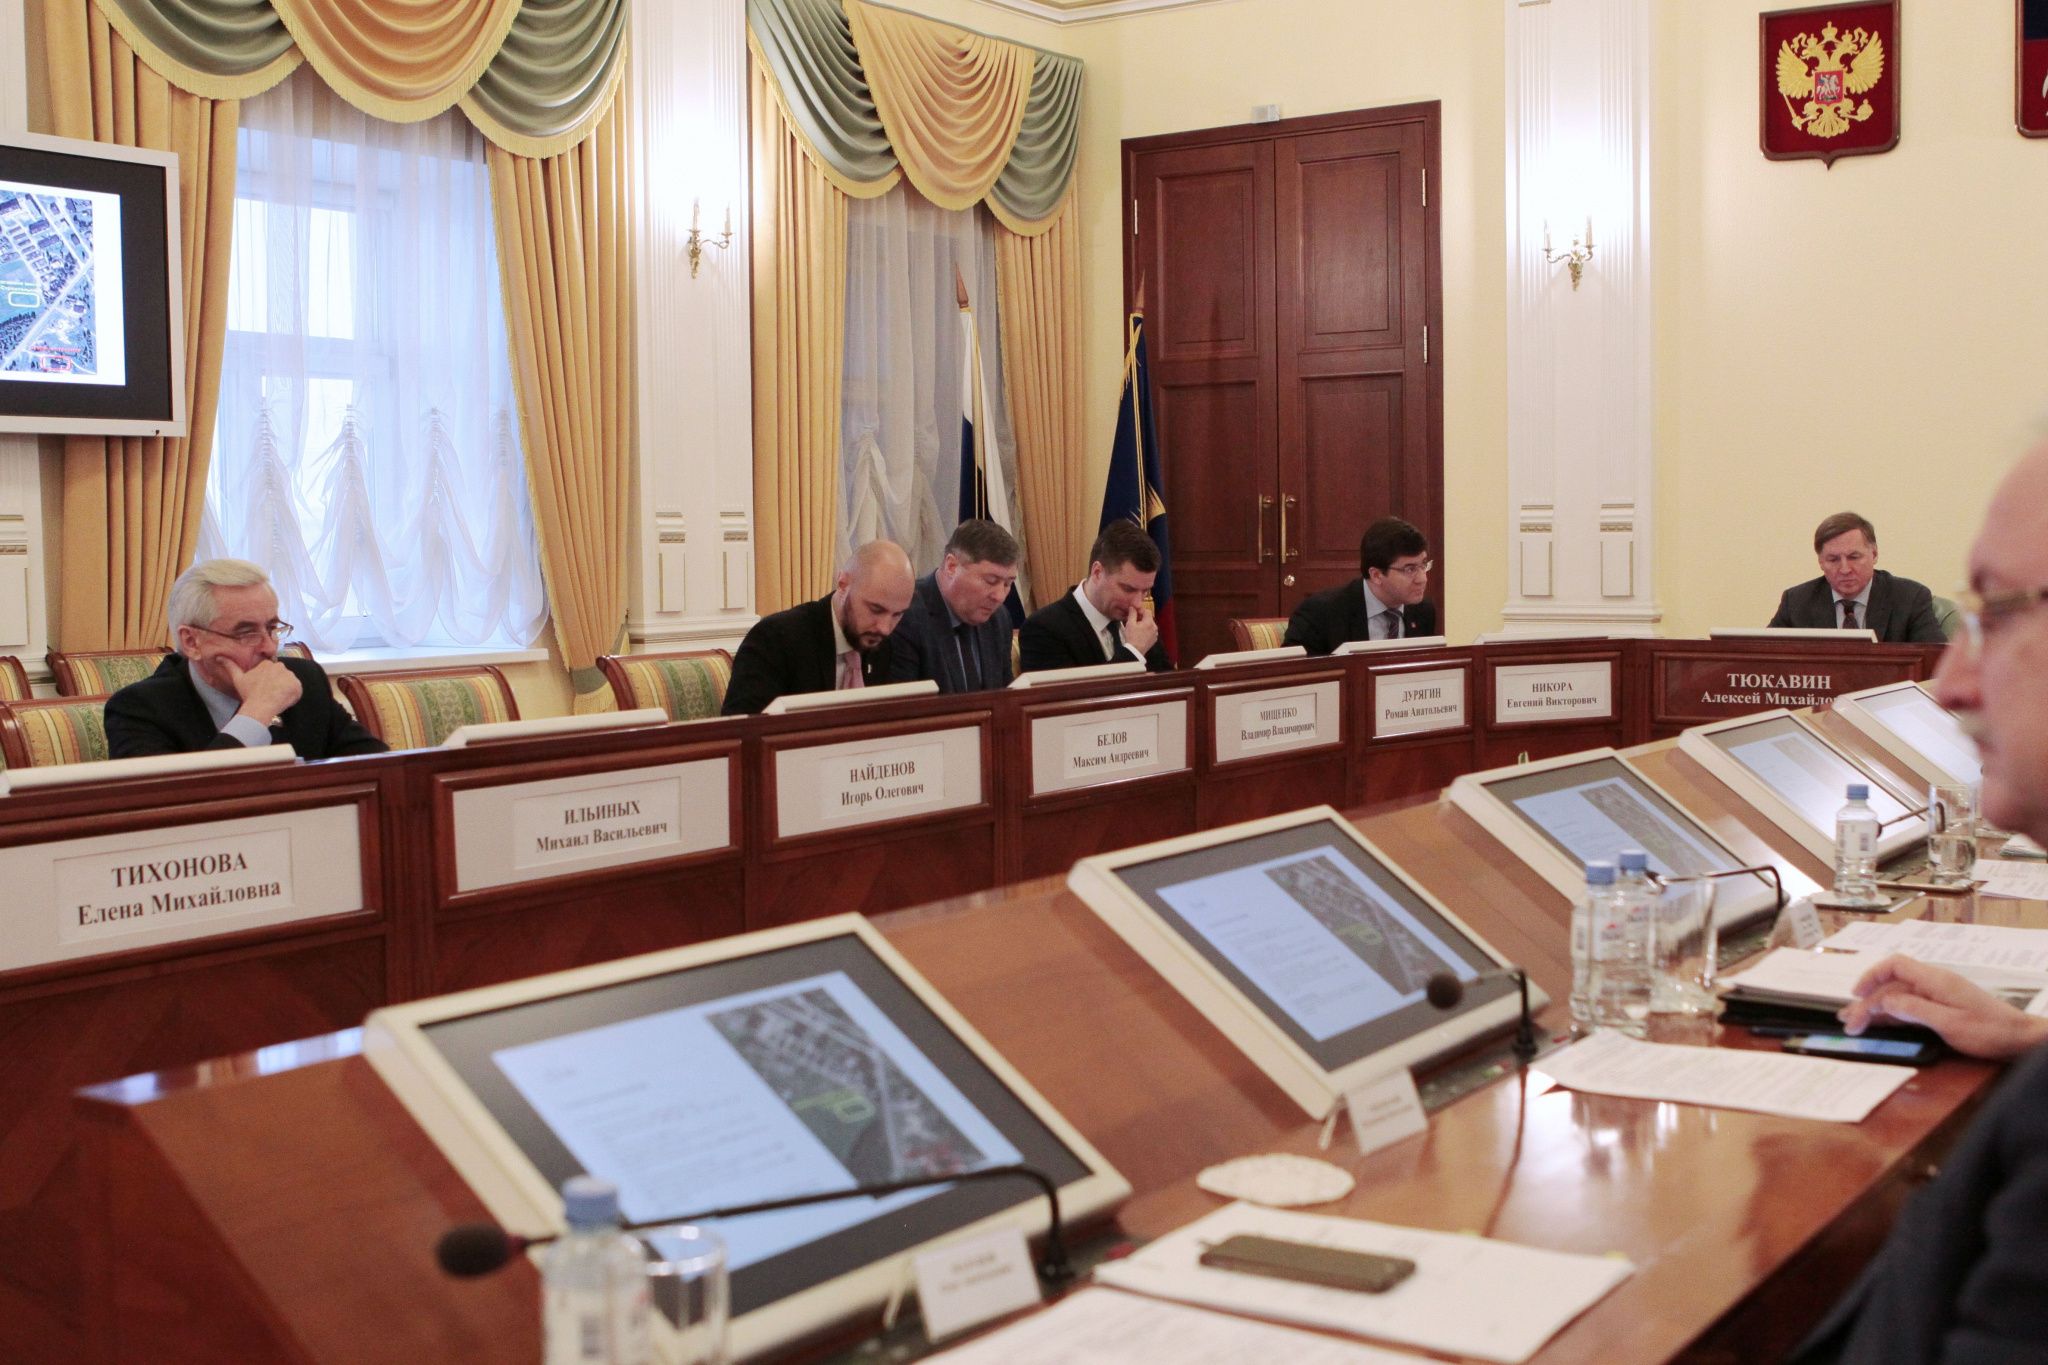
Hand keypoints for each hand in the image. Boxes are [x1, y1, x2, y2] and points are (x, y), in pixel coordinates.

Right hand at [223, 657, 301, 727]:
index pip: (271, 670)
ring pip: (289, 682)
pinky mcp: (298, 685)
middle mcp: (280, 666)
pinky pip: (297, 689)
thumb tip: (219, 657)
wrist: (260, 706)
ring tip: (276, 698)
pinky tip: (284, 700)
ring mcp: (290, 676)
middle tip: (270, 693)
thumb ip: (230, 666)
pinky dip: (293, 695)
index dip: (268, 680)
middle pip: (281, 675)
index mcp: (267, 664)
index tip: (264, 687)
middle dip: (278, 682)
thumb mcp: (238, 679)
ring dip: (285, 688)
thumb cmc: (249, 693)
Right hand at [1120, 601, 1159, 657]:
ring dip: (1144, 624)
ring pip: (1150, 625)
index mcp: (1149, 622)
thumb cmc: (1132, 638)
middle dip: (1142, 618)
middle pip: (1149, 618)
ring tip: (1136, 628)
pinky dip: (1146, 631)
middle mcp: (1154, 627)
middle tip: (1134, 621)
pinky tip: (1140, 634)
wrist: (1134, 651)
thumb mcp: (1130, 623)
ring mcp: (1155, 634)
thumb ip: (1132, 613)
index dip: (1140, 610)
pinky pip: (1151, 631)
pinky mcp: (1154, 639)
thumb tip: (1133, 608)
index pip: (1147, 611)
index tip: (1135, 613)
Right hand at [1837, 954, 2047, 1059]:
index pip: (1895, 965)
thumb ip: (1914, 1010)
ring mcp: (1938, 996)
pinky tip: (1879, 1024)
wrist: (2020, 1039)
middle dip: (1868, 1002)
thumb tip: (1884, 1001)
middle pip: (1892, 986)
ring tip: (1855, 1023)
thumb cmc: (1989, 1031)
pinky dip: (1892, 1015)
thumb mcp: (1949, 1023)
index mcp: (1935, 980)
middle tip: (1850, 1023)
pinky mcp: (1942, 1009)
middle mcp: (1934, 984)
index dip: (1871, 976)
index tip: (1856, 994)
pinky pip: (1910, 1008)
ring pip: (1898, 997)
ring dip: (1876, 1009)